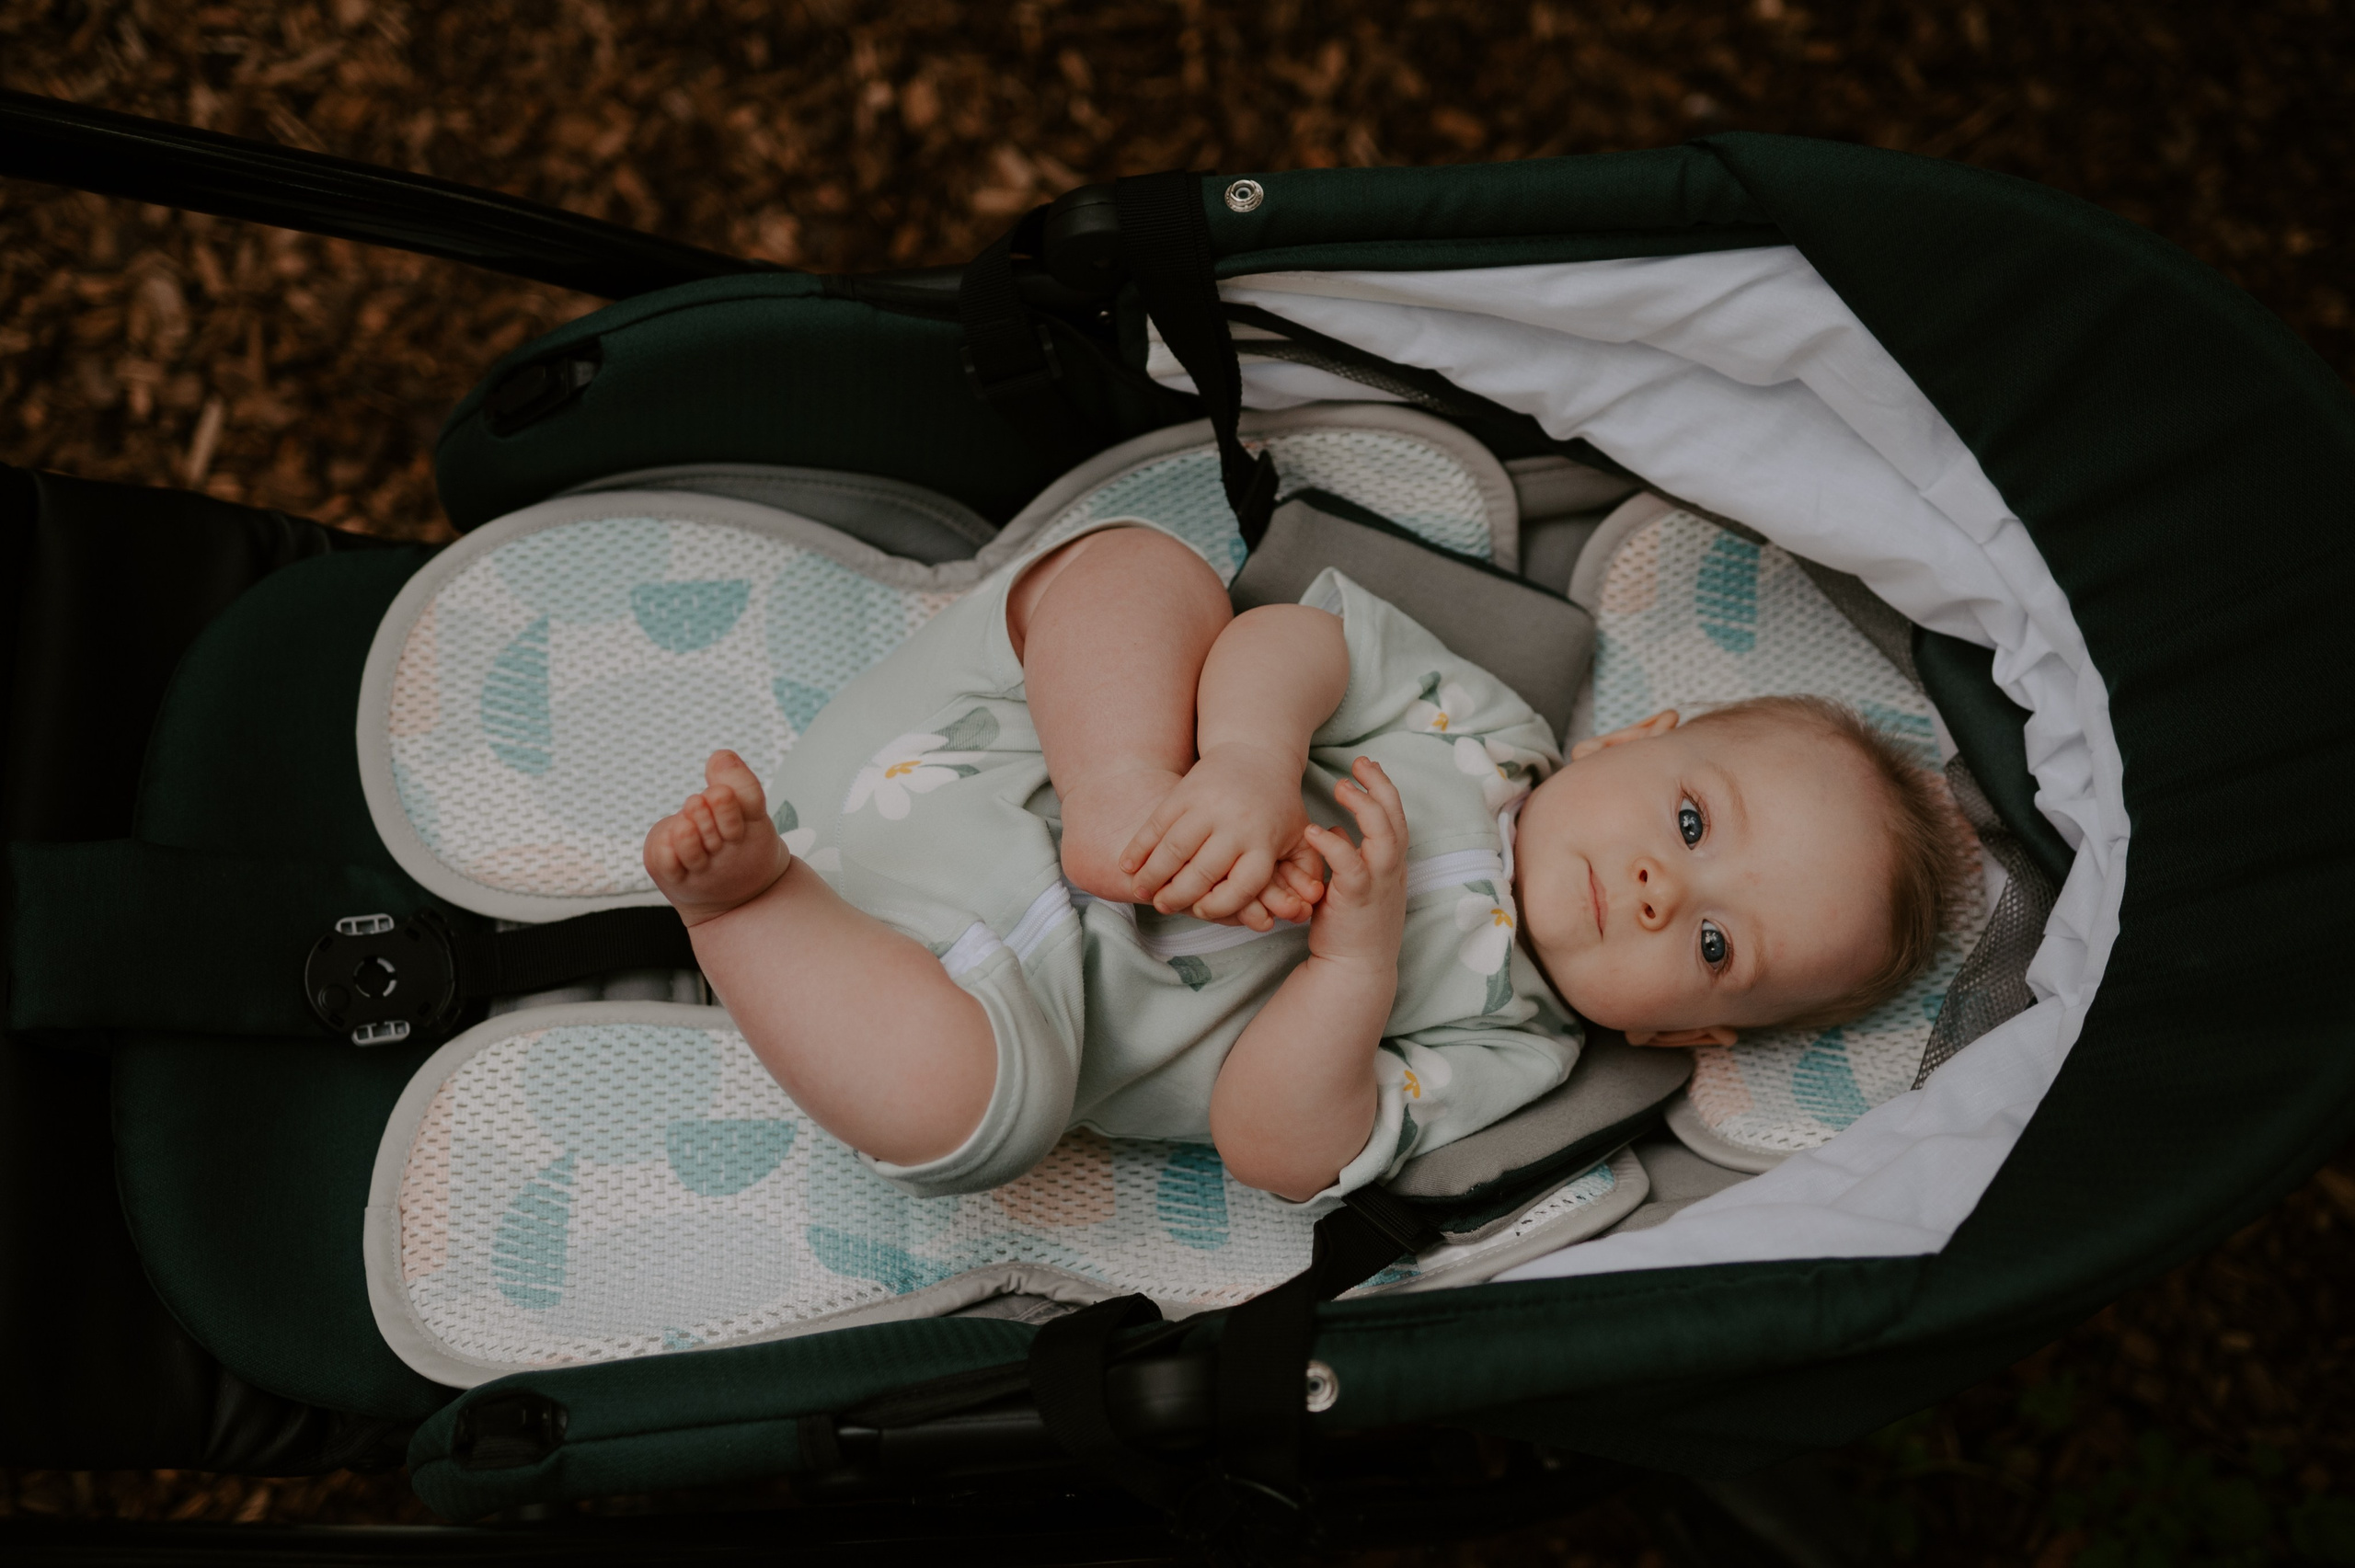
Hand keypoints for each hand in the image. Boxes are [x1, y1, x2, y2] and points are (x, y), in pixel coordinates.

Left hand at [644, 750, 789, 925]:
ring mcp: (704, 868)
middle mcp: (730, 850)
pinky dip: (666, 846)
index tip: (718, 792)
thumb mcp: (749, 810)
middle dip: (705, 807)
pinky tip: (673, 838)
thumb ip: (737, 779)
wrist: (738, 898)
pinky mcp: (678, 879)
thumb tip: (720, 757)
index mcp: (751, 827)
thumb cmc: (740, 843)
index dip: (726, 797)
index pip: (746, 803)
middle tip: (699, 803)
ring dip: (686, 827)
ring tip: (687, 822)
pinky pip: (666, 861)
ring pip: (689, 844)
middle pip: (716, 822)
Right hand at [1119, 740, 1326, 929]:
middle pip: (1202, 873)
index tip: (1201, 911)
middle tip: (1163, 906)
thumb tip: (1310, 906)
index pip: (1241, 886)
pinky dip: (1138, 847)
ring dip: (1152, 876)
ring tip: (1142, 891)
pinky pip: (1155, 825)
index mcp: (1264, 841)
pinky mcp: (1184, 792)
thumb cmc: (1277, 806)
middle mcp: (1235, 824)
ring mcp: (1206, 806)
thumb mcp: (1299, 835)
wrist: (1255, 753)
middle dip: (1178, 896)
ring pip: (1173, 850)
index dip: (1218, 905)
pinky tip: (1127, 865)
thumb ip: (1306, 872)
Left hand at [1301, 757, 1408, 967]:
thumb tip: (1336, 832)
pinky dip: (1333, 845)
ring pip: (1384, 835)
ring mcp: (1379, 883)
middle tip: (1360, 762)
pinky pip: (1351, 865)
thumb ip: (1348, 857)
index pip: (1396, 817)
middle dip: (1380, 785)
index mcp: (1391, 864)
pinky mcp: (1359, 899)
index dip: (1383, 788)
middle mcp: (1391, 870)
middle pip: (1396, 817)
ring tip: (1343, 786)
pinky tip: (1314, 831)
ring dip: (1365, 806)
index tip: (1366, 766)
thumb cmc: (1350, 927)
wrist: (1355, 969)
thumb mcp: (1353, 885)